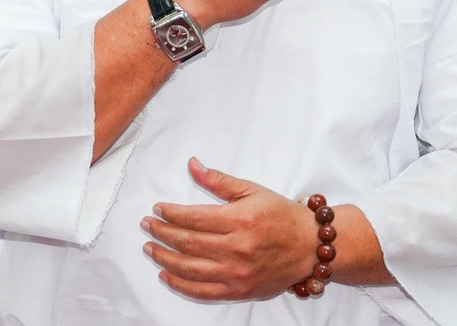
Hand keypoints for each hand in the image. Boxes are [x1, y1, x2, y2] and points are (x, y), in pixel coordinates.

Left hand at [140, 158, 315, 300]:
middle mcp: (236, 248)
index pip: (193, 218)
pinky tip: (167, 275)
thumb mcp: (252, 190)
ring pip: (190, 268)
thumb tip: (192, 165)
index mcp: (239, 220)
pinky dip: (181, 285)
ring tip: (150, 248)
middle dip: (162, 233)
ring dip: (165, 258)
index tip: (157, 209)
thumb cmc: (281, 215)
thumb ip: (219, 180)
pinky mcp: (240, 290)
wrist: (309, 246)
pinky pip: (203, 291)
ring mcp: (237, 273)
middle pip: (187, 242)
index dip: (170, 214)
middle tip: (147, 226)